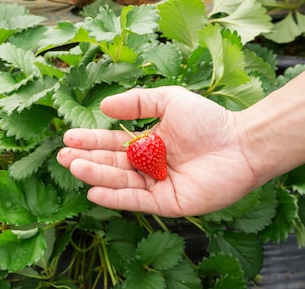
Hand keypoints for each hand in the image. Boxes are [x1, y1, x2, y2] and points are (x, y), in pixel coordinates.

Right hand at [57, 86, 262, 216]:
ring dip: (96, 176)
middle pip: (112, 165)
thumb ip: (138, 102)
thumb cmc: (209, 120)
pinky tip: (94, 192)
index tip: (68, 138)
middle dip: (86, 160)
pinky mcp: (169, 203)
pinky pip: (137, 201)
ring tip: (74, 167)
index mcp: (149, 143)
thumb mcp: (168, 100)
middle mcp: (150, 166)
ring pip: (120, 182)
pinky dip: (115, 198)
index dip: (90, 141)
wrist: (241, 143)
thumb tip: (104, 107)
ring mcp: (158, 185)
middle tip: (62, 156)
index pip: (112, 144)